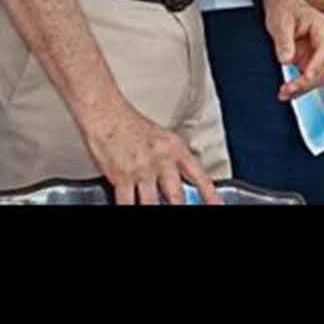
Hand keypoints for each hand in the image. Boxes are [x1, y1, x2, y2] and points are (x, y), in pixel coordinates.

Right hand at [83, 99, 216, 204]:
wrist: (105, 112)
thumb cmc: (129, 123)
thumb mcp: (160, 138)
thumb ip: (171, 160)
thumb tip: (178, 182)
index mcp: (175, 149)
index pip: (200, 176)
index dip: (211, 195)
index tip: (217, 206)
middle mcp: (162, 160)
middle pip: (177, 197)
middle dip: (180, 207)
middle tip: (182, 210)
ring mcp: (142, 170)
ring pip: (153, 205)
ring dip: (154, 209)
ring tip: (155, 209)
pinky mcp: (121, 177)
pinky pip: (127, 204)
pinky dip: (130, 208)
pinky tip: (132, 208)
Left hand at [262, 0, 323, 99]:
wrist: (283, 6)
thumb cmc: (285, 9)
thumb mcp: (280, 22)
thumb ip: (284, 41)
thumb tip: (286, 60)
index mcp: (323, 27)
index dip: (317, 65)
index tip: (306, 76)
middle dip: (306, 81)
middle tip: (287, 89)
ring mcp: (320, 52)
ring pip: (320, 76)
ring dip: (303, 87)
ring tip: (284, 93)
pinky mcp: (312, 61)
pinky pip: (311, 78)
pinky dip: (300, 86)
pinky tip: (287, 91)